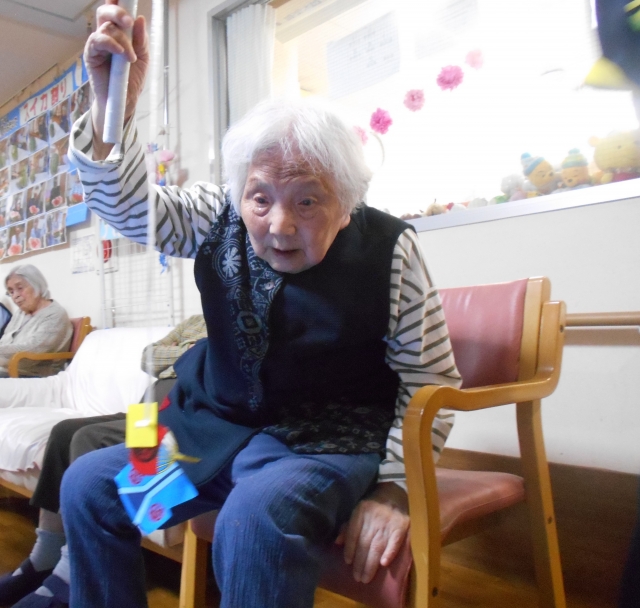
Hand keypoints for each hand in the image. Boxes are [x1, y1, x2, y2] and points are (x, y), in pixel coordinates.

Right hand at [85, 1, 148, 155]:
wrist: (123, 102)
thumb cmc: (131, 80)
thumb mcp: (142, 58)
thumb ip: (141, 40)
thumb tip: (139, 19)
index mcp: (118, 34)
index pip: (115, 12)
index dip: (117, 3)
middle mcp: (106, 36)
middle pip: (105, 12)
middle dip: (118, 12)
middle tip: (129, 22)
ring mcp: (97, 45)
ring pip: (106, 28)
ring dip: (122, 41)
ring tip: (130, 58)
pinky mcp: (91, 55)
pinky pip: (97, 41)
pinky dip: (111, 44)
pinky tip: (121, 53)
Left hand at [337, 482, 409, 582]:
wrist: (394, 493)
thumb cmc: (373, 506)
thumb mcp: (358, 511)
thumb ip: (348, 526)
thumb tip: (337, 542)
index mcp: (361, 512)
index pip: (353, 533)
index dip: (350, 549)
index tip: (348, 563)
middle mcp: (373, 517)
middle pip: (365, 543)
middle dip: (360, 563)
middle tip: (358, 578)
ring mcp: (388, 521)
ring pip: (377, 546)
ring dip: (371, 564)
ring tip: (366, 578)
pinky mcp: (401, 525)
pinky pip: (395, 541)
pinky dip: (389, 552)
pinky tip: (384, 564)